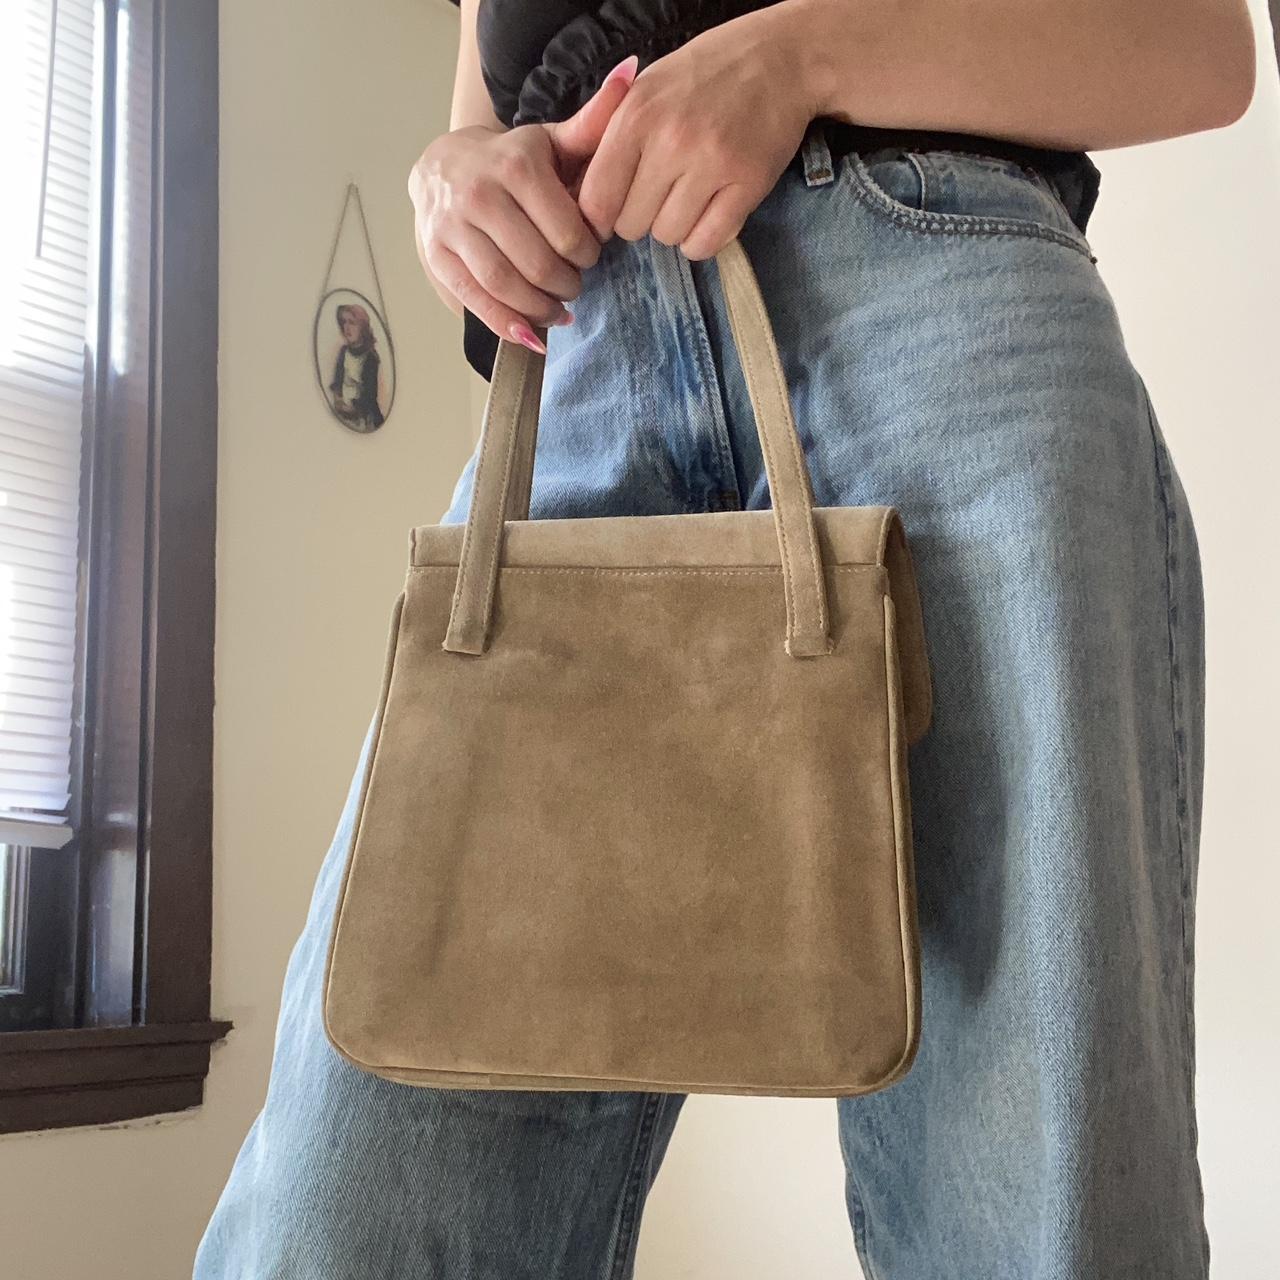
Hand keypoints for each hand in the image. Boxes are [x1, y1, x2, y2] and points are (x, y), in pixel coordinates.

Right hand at [409, 57, 638, 351]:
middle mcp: (479, 194)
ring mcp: (452, 227)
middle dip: (566, 283)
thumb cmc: (511, 160)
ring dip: (540, 308)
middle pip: (537, 263)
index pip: (566, 231)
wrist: (443, 164)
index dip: (587, 253)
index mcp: (516, 165)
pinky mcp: (437, 255)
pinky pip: (476, 301)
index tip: (591, 255)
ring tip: (558, 310)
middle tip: (576, 285)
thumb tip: (632, 76)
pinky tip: (532, 333)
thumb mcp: (552, 141)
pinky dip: (507, 324)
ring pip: (506, 285)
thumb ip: (593, 124)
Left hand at [576, 9, 820, 258]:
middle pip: (630, 225)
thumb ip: (608, 134)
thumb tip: (577, 194)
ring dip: (673, 227)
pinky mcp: (748, 186)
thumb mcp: (646, 88)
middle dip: (639, 218)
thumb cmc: (706, 74)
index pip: (596, 200)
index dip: (599, 217)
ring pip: (668, 236)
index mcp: (636, 116)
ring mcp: (712, 165)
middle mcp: (671, 142)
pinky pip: (707, 243)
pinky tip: (708, 214)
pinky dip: (703, 239)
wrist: (782, 58)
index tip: (614, 211)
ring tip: (687, 198)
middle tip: (659, 196)